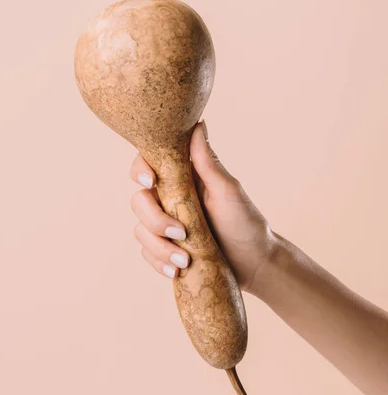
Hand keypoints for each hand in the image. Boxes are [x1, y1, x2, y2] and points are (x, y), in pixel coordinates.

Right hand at [130, 121, 275, 292]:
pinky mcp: (167, 249)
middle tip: (181, 233)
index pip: (149, 164)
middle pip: (139, 201)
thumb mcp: (228, 190)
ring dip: (159, 247)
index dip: (140, 169)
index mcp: (183, 178)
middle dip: (154, 219)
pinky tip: (177, 271)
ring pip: (141, 230)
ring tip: (184, 260)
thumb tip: (197, 123)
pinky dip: (159, 262)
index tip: (150, 181)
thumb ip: (208, 161)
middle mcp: (171, 199)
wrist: (256, 263)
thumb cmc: (246, 222)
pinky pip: (148, 253)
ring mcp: (167, 225)